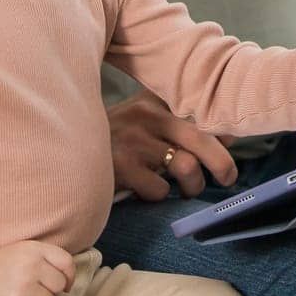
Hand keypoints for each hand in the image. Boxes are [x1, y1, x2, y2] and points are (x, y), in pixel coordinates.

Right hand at [0, 240, 76, 295]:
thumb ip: (43, 258)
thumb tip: (67, 280)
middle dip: (52, 290)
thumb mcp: (21, 251)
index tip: (66, 284)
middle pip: (59, 284)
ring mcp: (25, 287)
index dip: (69, 275)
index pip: (66, 262)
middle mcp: (32, 266)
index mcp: (34, 249)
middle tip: (37, 292)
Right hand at [109, 89, 238, 200]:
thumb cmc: (116, 140)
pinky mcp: (121, 167)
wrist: (65, 149)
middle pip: (202, 138)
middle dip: (223, 163)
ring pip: (186, 167)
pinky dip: (159, 195)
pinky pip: (160, 189)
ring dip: (193, 185)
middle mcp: (145, 114)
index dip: (223, 131)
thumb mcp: (144, 122)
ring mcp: (133, 140)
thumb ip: (180, 125)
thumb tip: (228, 138)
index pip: (201, 110)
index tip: (230, 143)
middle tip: (229, 178)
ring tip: (187, 189)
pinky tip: (145, 189)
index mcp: (154, 100)